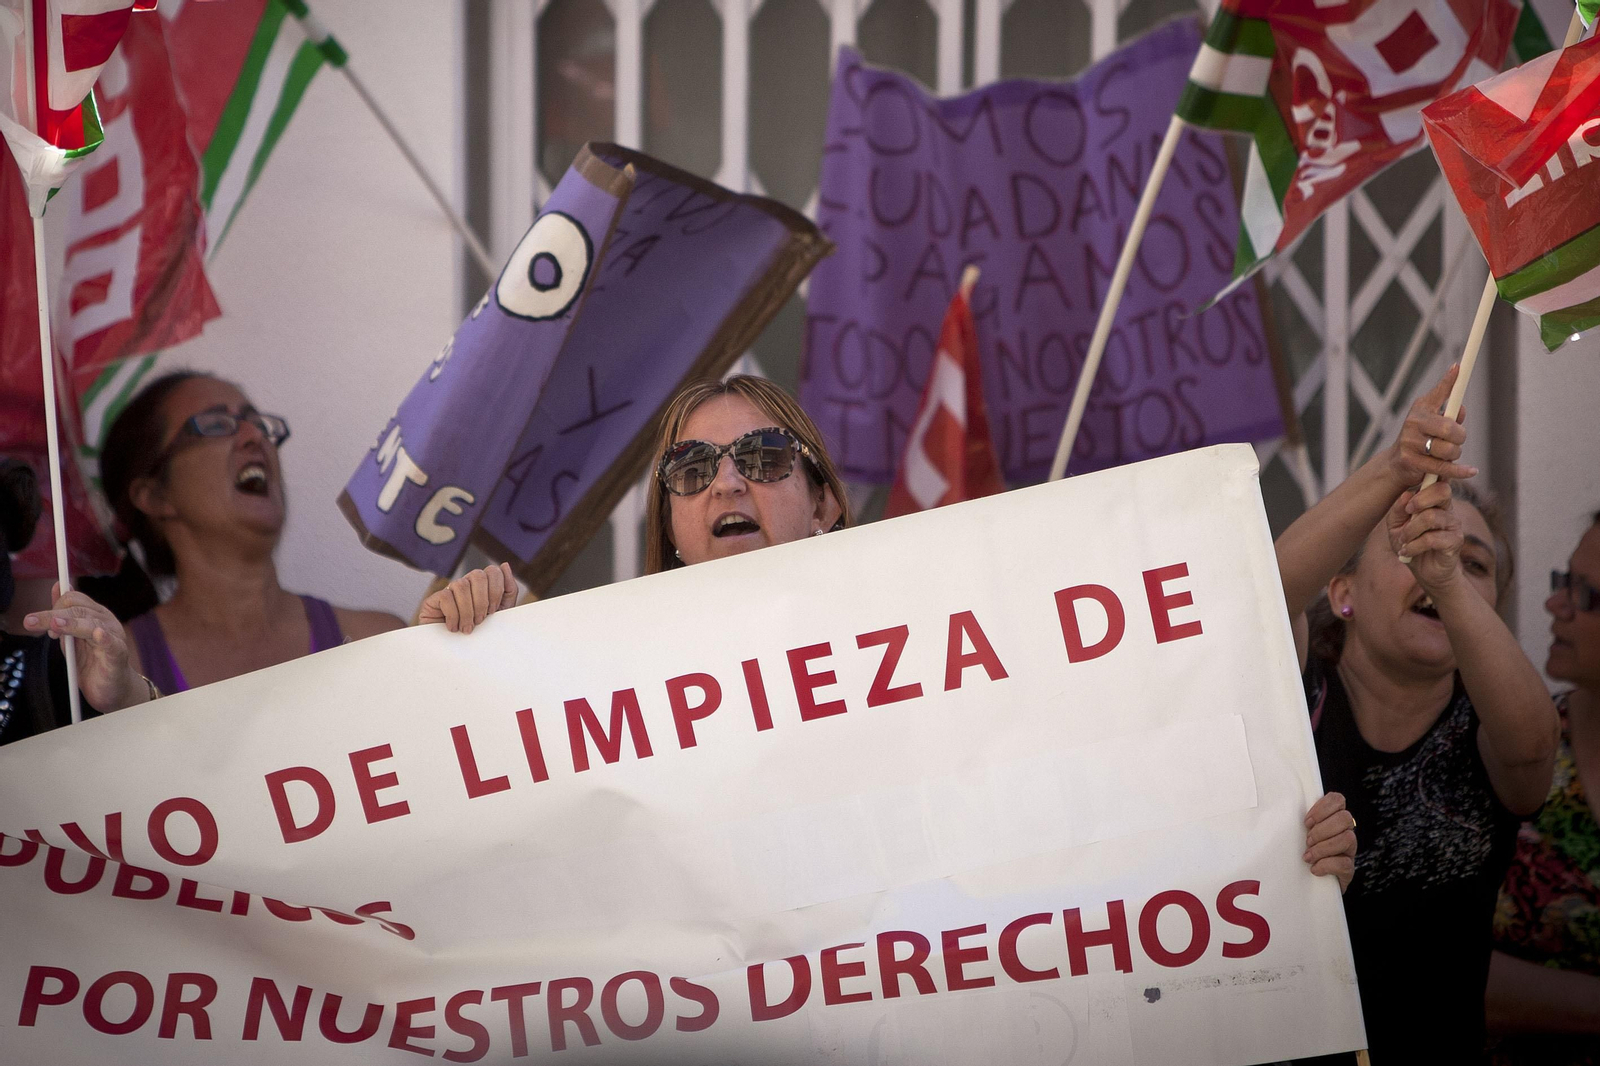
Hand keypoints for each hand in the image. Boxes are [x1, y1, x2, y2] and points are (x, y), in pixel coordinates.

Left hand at [22, 584, 150, 710]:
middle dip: (52, 615)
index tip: (36, 623)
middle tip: (30, 622)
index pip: (74, 599)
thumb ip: (63, 614)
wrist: (112, 689)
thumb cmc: (93, 662)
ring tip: (55, 626)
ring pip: (90, 624)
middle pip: (78, 610)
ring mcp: (114, 636)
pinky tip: (98, 634)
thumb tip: (57, 586)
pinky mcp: (118, 655)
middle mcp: (105, 621)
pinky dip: (104, 638)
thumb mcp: (72, 637)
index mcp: (94, 615)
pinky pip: (111, 644)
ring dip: (70, 624)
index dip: (53, 607)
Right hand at [418, 562, 517, 633]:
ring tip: (468, 628)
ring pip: (461, 585)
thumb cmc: (482, 633)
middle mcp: (466, 584)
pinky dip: (453, 615)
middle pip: (478, 575)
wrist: (458, 655)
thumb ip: (508, 590)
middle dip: (482, 601)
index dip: (496, 590)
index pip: (493, 571)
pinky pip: (446, 597)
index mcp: (483, 585)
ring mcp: (449, 590)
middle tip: (481, 620)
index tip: (494, 611)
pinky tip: (454, 627)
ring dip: (467, 611)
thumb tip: (505, 565)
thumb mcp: (501, 613)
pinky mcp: (434, 600)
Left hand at [1304, 791, 1356, 892]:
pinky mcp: (1348, 869)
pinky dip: (1326, 865)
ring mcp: (1349, 850)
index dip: (1323, 807)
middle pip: (1345, 818)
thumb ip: (1297, 822)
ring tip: (1309, 855)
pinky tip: (1315, 868)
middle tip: (1307, 840)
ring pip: (1348, 838)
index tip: (1306, 821)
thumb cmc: (1303, 852)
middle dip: (1322, 829)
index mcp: (1332, 819)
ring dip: (1324, 847)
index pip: (1337, 800)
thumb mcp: (1298, 834)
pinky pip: (1344, 863)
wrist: (1310, 883)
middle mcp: (1344, 832)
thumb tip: (1276, 813)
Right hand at [1385, 365, 1475, 489]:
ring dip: (1455, 454)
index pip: (1439, 393)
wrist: (1396, 463)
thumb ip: (1448, 412)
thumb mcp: (1432, 421)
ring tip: (1449, 454)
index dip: (1449, 380)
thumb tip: (1461, 409)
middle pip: (1450, 429)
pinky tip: (1471, 471)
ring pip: (1449, 449)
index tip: (1460, 366)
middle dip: (1460, 437)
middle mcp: (1413, 422)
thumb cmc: (1420, 438)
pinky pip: (1443, 466)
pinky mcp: (1412, 462)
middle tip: (1458, 440)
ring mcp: (1410, 442)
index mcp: (1420, 409)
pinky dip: (1460, 471)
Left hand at [1386, 480, 1462, 592]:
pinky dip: (1414, 546)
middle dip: (1419, 500)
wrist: (1424, 572)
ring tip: (1403, 541)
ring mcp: (1453, 524)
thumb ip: (1398, 510)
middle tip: (1407, 513)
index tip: (1412, 486)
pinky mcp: (1455, 541)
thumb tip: (1406, 494)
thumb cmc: (1410, 544)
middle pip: (1442, 490)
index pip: (1438, 481)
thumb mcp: (1395, 527)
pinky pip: (1432, 538)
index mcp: (1434, 502)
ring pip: (1431, 516)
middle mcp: (1447, 509)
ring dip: (1410, 530)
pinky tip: (1407, 552)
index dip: (1431, 475)